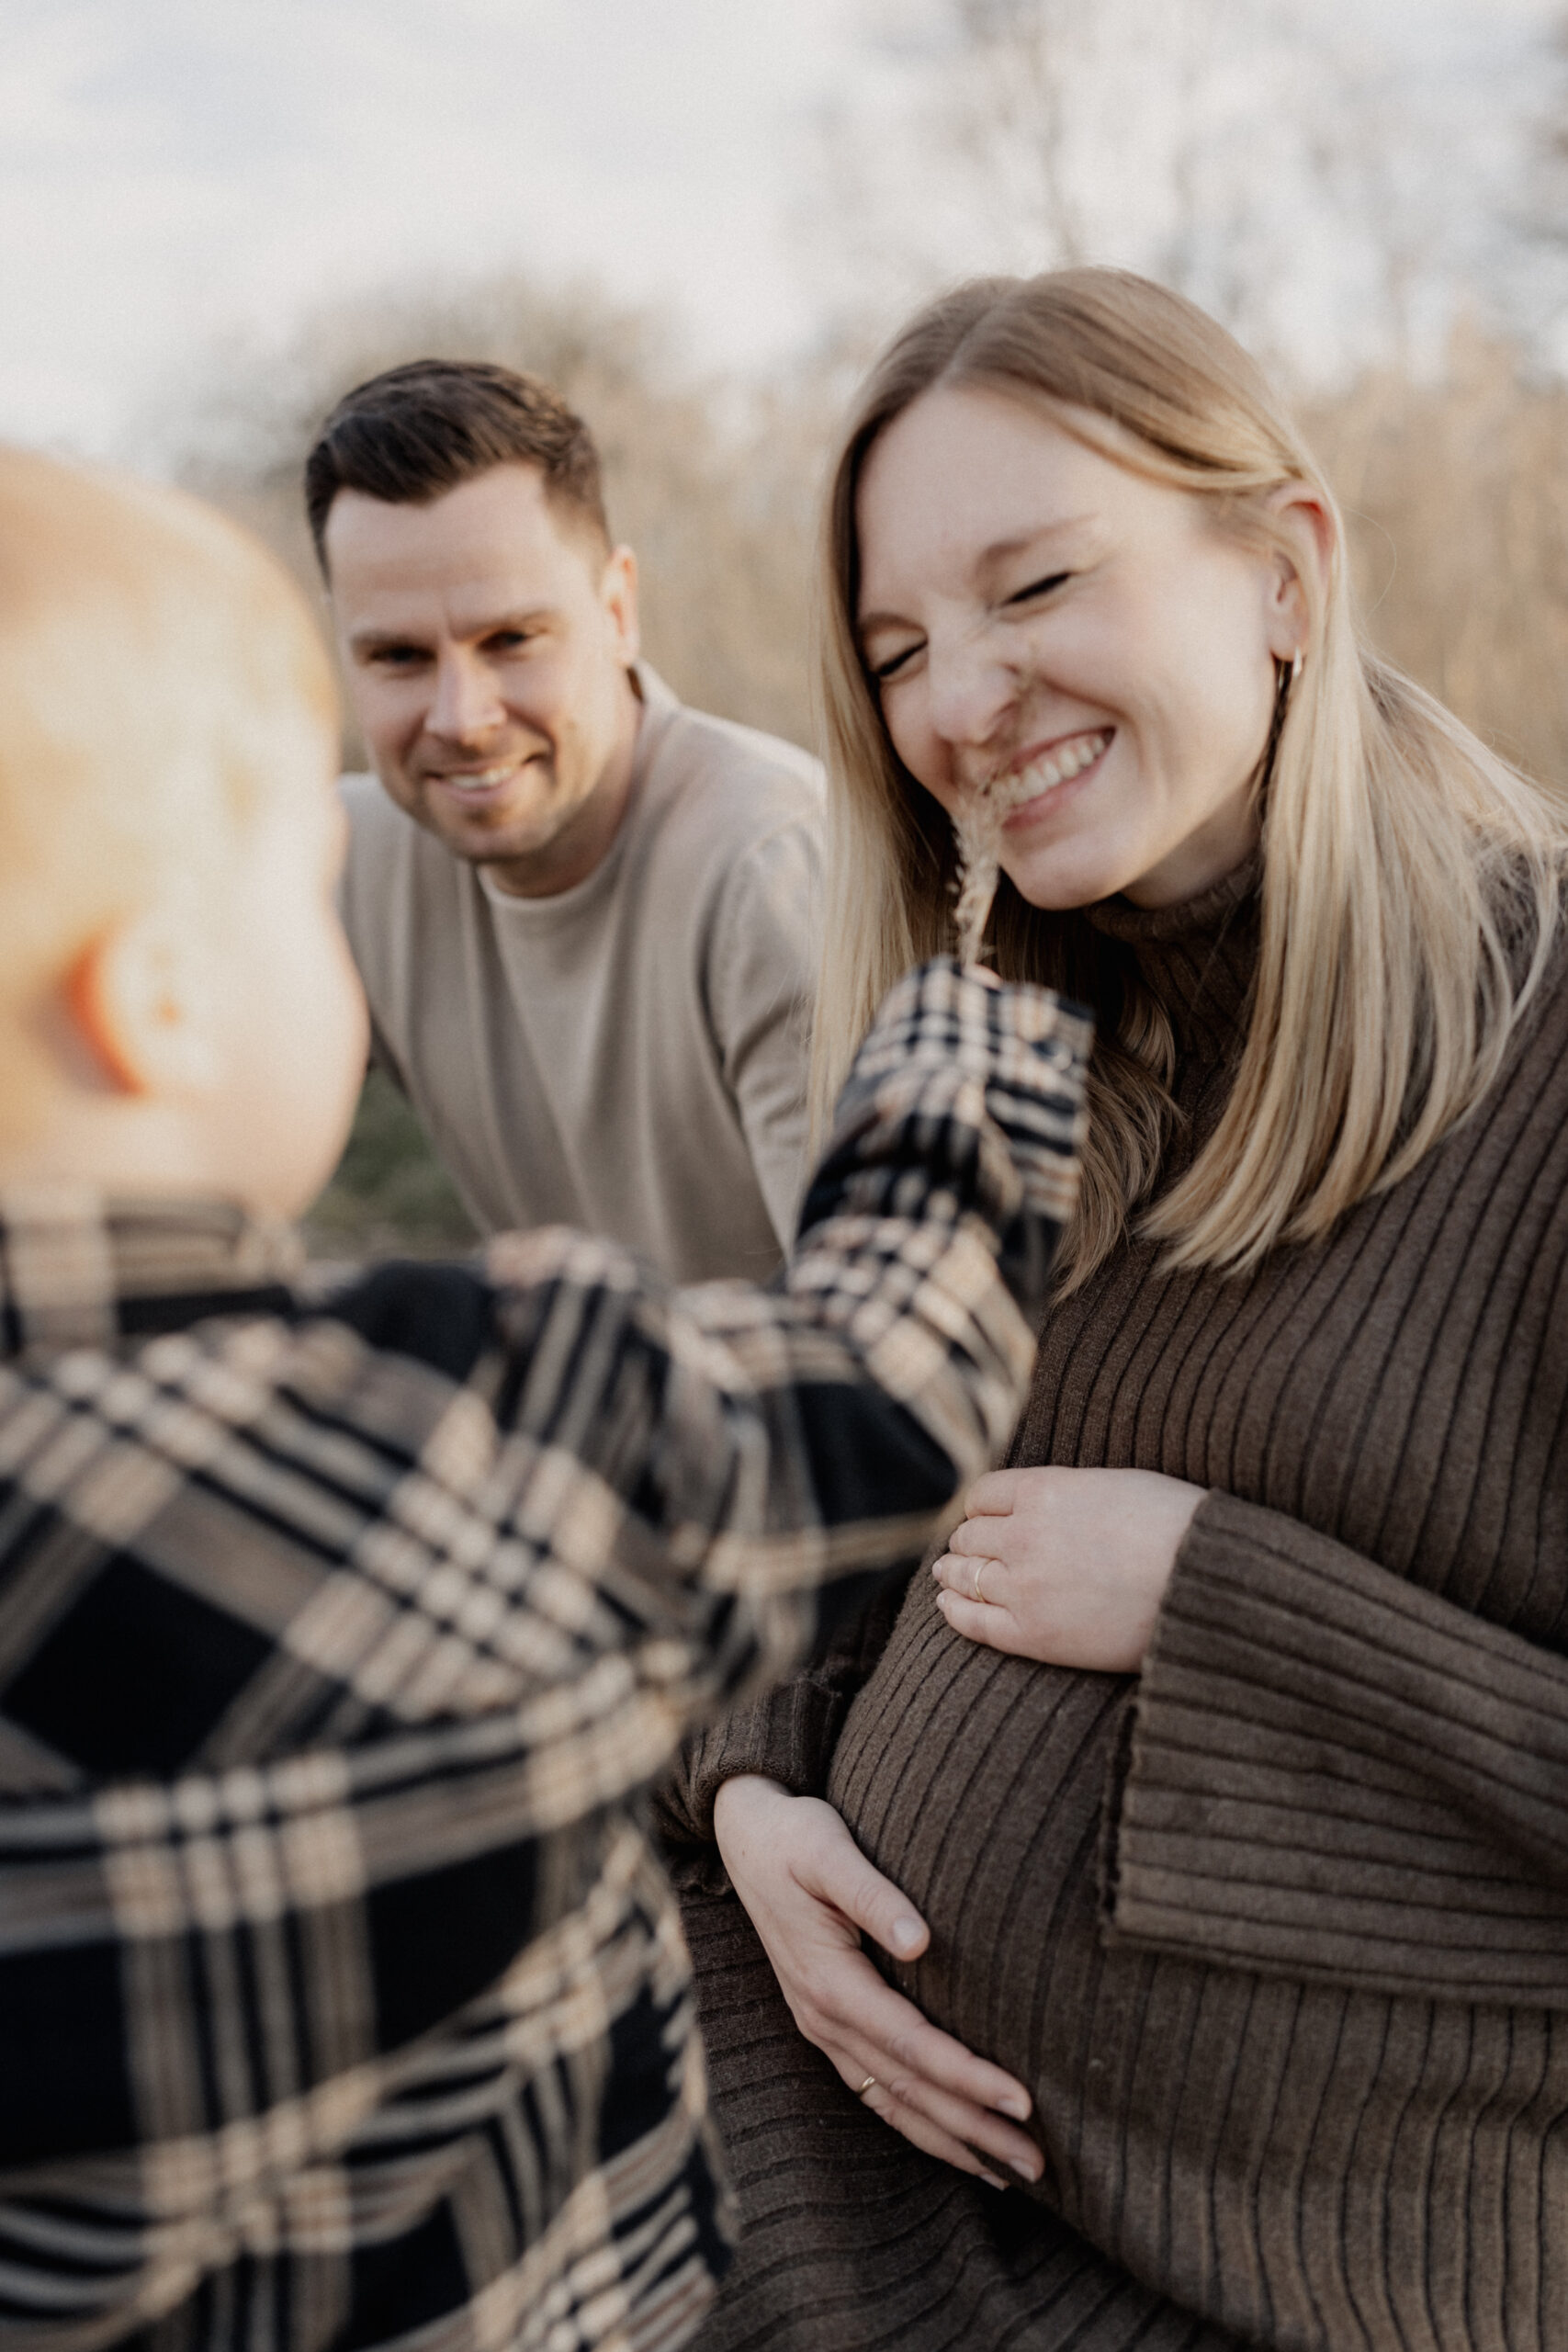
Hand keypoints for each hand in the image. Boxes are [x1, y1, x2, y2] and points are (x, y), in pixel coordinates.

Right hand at [712, 1775, 1040, 2189]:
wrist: (744, 1835)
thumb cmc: (794, 1836)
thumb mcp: (827, 1849)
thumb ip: (872, 1893)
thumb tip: (920, 1939)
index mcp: (829, 1982)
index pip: (912, 2045)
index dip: (968, 2077)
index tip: (1023, 2101)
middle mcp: (824, 2018)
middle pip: (908, 2090)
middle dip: (973, 2130)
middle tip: (1038, 2163)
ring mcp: (822, 2027)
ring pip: (892, 2101)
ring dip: (951, 2140)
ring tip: (1008, 2171)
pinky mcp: (827, 2023)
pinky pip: (876, 2089)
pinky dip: (918, 2122)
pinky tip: (953, 2139)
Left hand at [932, 1466, 1205, 1670]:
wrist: (1206, 1584)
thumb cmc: (1177, 1527)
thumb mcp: (1115, 1483)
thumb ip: (1067, 1491)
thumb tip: (1042, 1500)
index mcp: (1043, 1490)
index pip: (982, 1495)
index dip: (980, 1508)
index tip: (983, 1517)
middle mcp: (1022, 1535)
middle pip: (971, 1536)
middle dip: (969, 1541)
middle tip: (966, 1549)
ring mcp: (1024, 1586)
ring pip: (965, 1575)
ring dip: (955, 1572)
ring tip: (949, 1574)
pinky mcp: (1033, 1634)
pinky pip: (974, 1622)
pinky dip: (955, 1610)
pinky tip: (949, 1604)